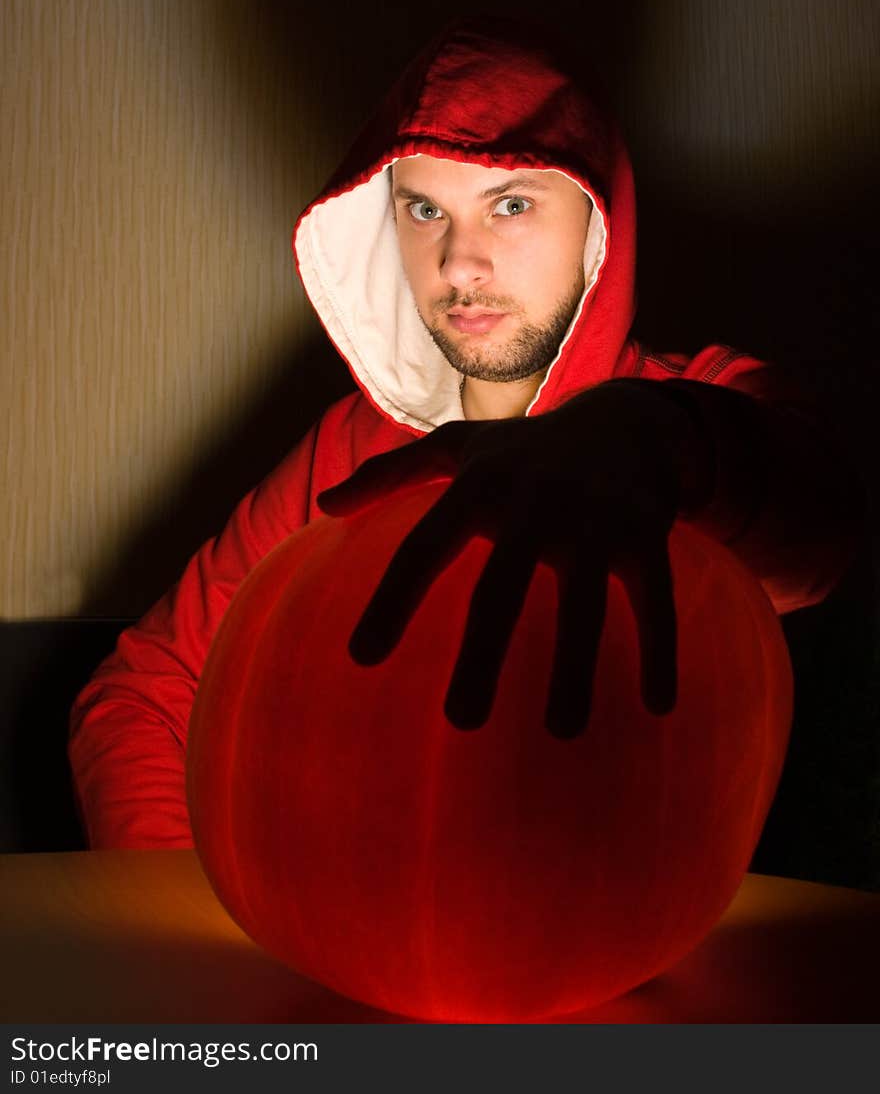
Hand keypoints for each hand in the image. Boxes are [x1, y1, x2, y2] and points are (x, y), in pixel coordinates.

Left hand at [318, 380, 711, 738]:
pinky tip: (658, 708)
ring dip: (576, 669)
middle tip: (461, 722)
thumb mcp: (457, 447)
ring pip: (584, 605)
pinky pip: (655, 601)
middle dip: (483, 654)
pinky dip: (661, 651)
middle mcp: (536, 502)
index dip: (393, 600)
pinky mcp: (646, 536)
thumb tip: (321, 508)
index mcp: (480, 486)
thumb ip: (388, 474)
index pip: (425, 547)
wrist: (624, 421)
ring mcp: (595, 520)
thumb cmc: (524, 448)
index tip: (362, 658)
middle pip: (502, 589)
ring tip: (562, 732)